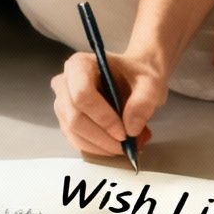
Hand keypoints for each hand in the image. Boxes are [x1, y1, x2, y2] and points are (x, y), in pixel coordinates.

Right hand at [50, 51, 165, 158]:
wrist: (134, 79)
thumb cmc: (138, 76)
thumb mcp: (151, 83)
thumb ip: (144, 101)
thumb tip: (131, 128)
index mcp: (80, 65)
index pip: (82, 94)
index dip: (102, 117)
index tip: (124, 132)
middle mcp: (64, 82)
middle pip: (74, 117)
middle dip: (101, 137)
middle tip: (126, 145)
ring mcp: (62, 103)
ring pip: (73, 132)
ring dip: (100, 146)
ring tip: (125, 146)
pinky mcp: (66, 120)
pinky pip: (75, 140)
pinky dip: (96, 148)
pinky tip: (114, 146)